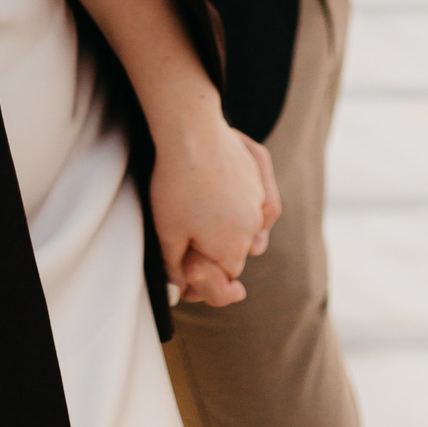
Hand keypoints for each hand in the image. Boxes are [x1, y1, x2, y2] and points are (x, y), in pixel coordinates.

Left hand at [150, 106, 276, 306]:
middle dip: (218, 256)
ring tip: (207, 220)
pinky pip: (260, 198)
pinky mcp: (259, 172)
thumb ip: (176, 271)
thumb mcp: (167, 236)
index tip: (189, 274)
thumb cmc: (176, 187)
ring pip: (251, 226)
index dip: (207, 283)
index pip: (225, 281)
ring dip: (233, 230)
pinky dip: (250, 204)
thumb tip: (180, 294)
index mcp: (233, 249)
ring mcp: (259, 197)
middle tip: (190, 247)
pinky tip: (235, 201)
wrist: (191, 132)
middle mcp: (253, 227)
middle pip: (238, 254)